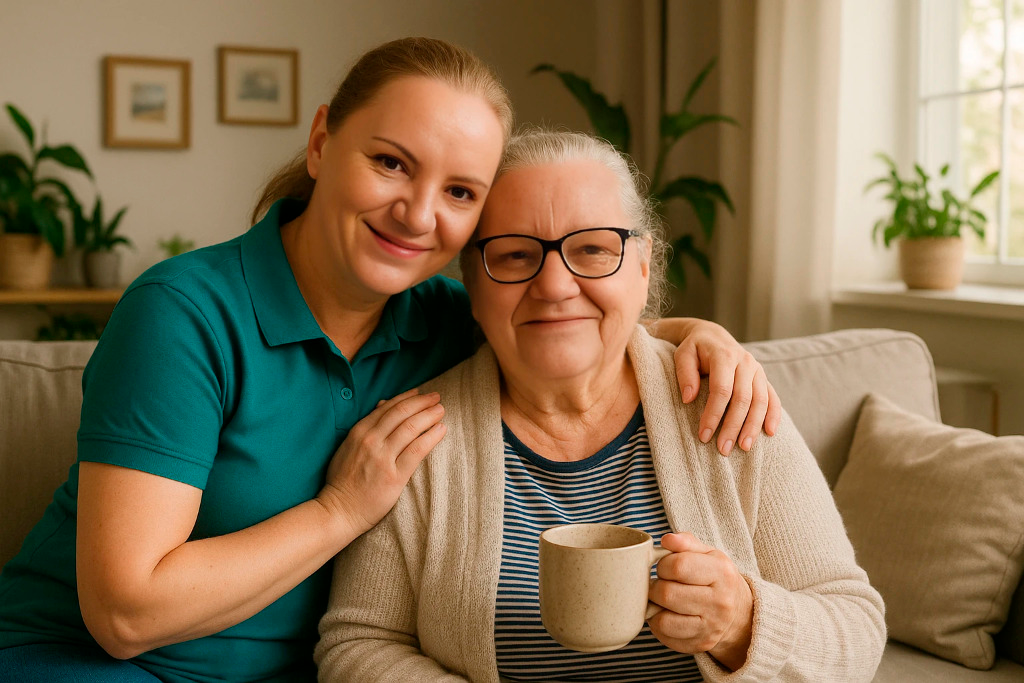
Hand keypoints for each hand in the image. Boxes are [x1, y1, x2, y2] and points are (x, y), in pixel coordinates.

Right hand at [317, 389, 445, 535]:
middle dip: (422, 402)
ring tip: (441, 410)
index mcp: (359, 432)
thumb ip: (366, 426)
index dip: (407, 397)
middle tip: (437, 397)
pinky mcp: (394, 476)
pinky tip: (441, 430)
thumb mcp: (348, 446)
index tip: (421, 393)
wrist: (339, 510)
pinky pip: (417, 450)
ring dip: (429, 416)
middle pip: (402, 413)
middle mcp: (370, 441)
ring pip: (411, 428)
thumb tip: (383, 404)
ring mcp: (382, 458)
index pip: (388, 407)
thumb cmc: (344, 480)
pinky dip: (431, 437)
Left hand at [648, 532, 753, 671]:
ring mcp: (711, 627)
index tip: (665, 567)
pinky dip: (658, 623)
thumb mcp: (707, 553)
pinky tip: (666, 614)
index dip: (663, 565)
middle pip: (666, 593)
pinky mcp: (700, 644)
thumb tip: (666, 539)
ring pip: (663, 619)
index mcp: (722, 573)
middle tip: (659, 583)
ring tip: (660, 599)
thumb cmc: (715, 577)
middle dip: (655, 586)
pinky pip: (664, 635)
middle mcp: (720, 602)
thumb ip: (685, 542)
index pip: (677, 566)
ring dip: (654, 606)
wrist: (739, 612)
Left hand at [671, 320, 780, 454]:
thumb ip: (685, 374)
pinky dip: (774, 415)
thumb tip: (688, 398)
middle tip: (723, 449)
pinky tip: (770, 432)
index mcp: (724, 355)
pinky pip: (773, 397)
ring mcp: (757, 370)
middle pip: (742, 399)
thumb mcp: (682, 354)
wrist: (713, 335)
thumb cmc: (694, 349)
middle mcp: (745, 362)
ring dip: (753, 426)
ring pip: (760, 401)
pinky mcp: (763, 378)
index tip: (704, 435)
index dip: (713, 414)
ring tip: (744, 447)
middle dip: (733, 426)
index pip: (721, 390)